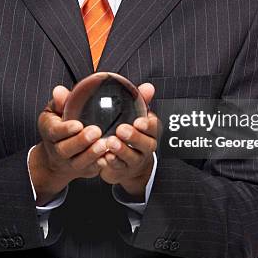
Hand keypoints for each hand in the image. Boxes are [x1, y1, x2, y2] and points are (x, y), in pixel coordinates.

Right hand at [29, 85, 107, 204]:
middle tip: (96, 132)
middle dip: (80, 142)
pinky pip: (92, 169)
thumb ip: (60, 102)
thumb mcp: (55, 112)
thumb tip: (59, 90)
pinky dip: (100, 164)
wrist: (57, 157)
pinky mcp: (84, 170)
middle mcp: (58, 150)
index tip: (78, 124)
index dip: (65, 129)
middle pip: (66, 149)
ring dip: (92, 154)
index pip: (54, 132)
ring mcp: (70, 163)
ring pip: (79, 162)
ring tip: (105, 144)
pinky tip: (110, 155)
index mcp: (50, 133)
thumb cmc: (59, 125)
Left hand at [96, 83, 158, 199]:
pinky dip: (111, 162)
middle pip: (145, 144)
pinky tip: (103, 156)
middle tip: (121, 130)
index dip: (148, 125)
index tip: (138, 121)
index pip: (154, 128)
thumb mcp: (135, 117)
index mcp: (150, 132)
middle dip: (134, 137)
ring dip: (121, 150)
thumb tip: (148, 86)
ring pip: (131, 157)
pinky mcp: (123, 170)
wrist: (128, 163)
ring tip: (110, 143)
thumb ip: (140, 101)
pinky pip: (118, 167)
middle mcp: (146, 147)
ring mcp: (135, 160)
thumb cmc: (131, 134)